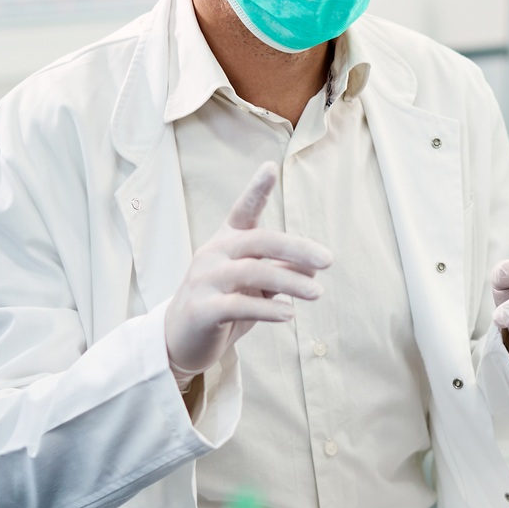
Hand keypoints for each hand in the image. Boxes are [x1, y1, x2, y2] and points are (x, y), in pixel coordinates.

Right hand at [164, 163, 332, 378]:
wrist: (181, 339)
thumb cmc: (225, 304)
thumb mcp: (256, 286)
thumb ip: (280, 272)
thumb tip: (313, 268)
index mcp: (226, 241)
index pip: (243, 210)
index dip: (256, 189)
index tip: (271, 168)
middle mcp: (213, 253)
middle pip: (259, 241)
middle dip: (296, 248)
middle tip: (328, 260)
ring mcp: (204, 280)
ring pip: (252, 272)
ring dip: (290, 282)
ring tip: (317, 293)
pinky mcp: (202, 309)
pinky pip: (239, 305)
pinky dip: (267, 308)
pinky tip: (288, 314)